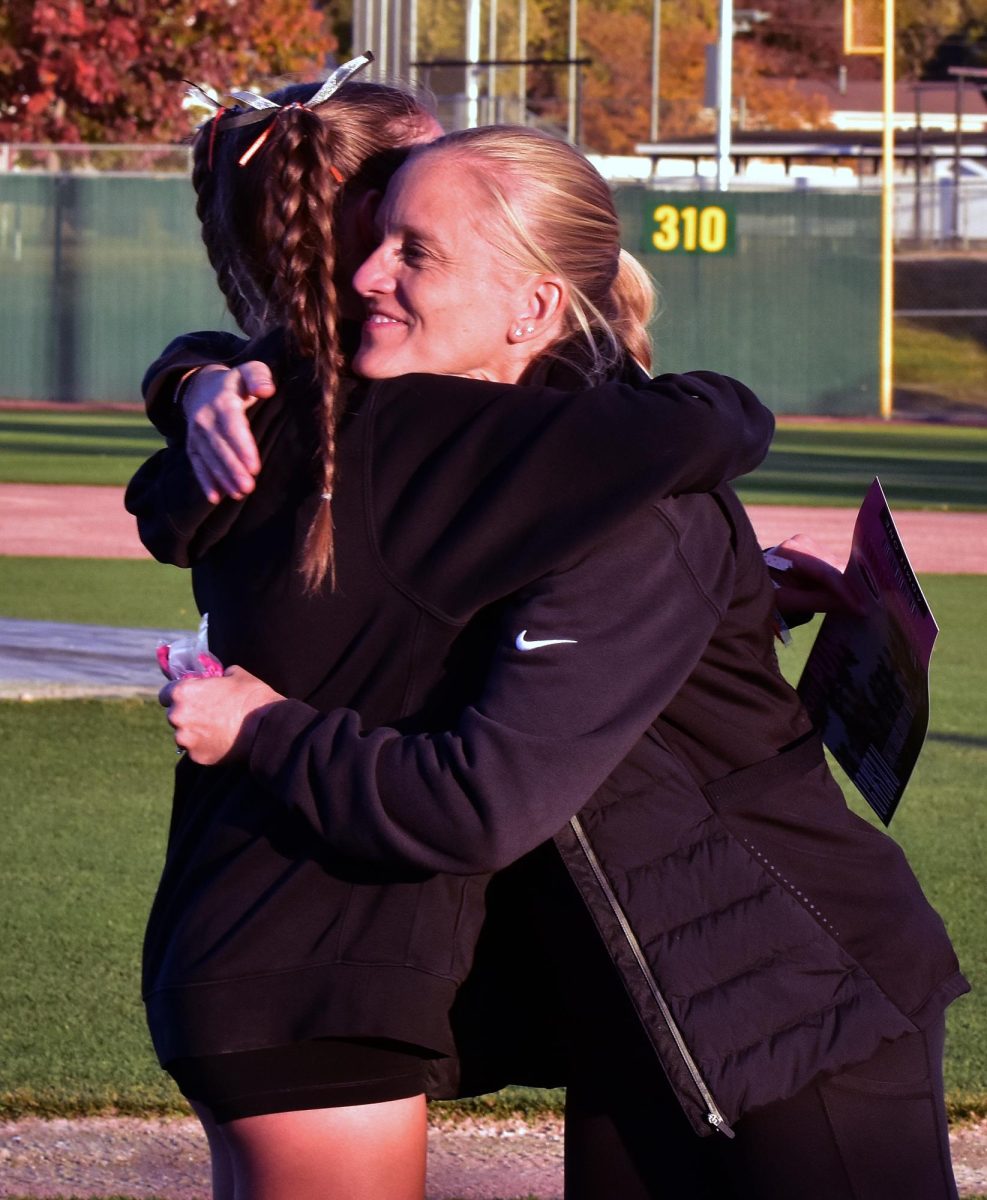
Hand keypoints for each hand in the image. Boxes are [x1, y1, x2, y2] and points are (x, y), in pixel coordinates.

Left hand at [159, 665, 282, 764]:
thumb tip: (218, 678)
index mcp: (182, 692)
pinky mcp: (197, 757)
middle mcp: (177, 717)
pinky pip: (196, 750)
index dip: (178, 695)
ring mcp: (186, 740)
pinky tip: (222, 741)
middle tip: (208, 713)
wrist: (267, 727)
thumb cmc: (251, 696)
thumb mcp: (235, 674)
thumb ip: (217, 676)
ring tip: (217, 729)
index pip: (165, 694)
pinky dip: (205, 746)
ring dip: (195, 732)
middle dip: (187, 714)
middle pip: (174, 716)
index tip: (190, 697)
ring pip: (184, 735)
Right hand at [184, 362, 274, 502]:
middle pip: (219, 446)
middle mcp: (205, 417)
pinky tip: (215, 497)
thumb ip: (259, 377)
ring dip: (222, 478)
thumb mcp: (251, 371)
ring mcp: (196, 432)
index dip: (242, 446)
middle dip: (233, 468)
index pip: (232, 425)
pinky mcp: (192, 444)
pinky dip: (205, 481)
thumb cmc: (238, 382)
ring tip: (239, 494)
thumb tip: (266, 389)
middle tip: (248, 487)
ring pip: (209, 457)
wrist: (203, 386)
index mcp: (222, 400)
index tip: (254, 466)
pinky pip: (197, 464)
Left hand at [768, 534, 864, 616]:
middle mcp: (801, 542)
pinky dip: (839, 582)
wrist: (755, 581)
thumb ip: (820, 602)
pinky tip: (848, 595)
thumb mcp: (788, 601)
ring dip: (846, 586)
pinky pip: (832, 568)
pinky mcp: (814, 550)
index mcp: (790, 552)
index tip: (861, 608)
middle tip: (868, 608)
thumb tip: (855, 607)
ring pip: (836, 568)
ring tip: (860, 604)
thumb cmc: (767, 592)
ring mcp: (808, 544)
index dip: (845, 591)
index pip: (824, 572)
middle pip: (833, 568)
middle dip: (850, 588)